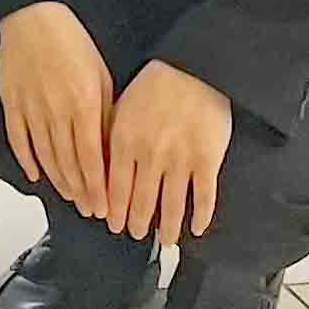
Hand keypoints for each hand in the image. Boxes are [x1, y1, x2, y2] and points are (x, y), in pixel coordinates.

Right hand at [0, 0, 118, 218]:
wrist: (31, 15)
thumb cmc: (72, 40)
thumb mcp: (102, 74)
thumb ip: (107, 113)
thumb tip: (114, 148)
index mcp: (83, 103)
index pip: (93, 158)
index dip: (99, 187)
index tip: (104, 206)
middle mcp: (56, 110)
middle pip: (69, 162)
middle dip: (82, 191)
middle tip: (91, 212)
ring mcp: (30, 107)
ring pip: (45, 155)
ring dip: (59, 181)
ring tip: (70, 198)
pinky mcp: (11, 101)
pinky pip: (19, 138)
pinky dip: (27, 159)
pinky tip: (35, 174)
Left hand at [105, 60, 232, 246]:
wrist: (192, 69)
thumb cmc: (155, 84)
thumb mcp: (121, 107)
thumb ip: (110, 138)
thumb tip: (101, 168)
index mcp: (124, 141)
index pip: (113, 187)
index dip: (113, 209)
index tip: (111, 222)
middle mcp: (150, 156)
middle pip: (141, 201)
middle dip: (136, 222)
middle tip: (134, 234)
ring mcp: (180, 161)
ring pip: (172, 205)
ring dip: (168, 227)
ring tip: (166, 240)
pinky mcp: (207, 161)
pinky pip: (204, 197)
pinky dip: (200, 216)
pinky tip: (197, 228)